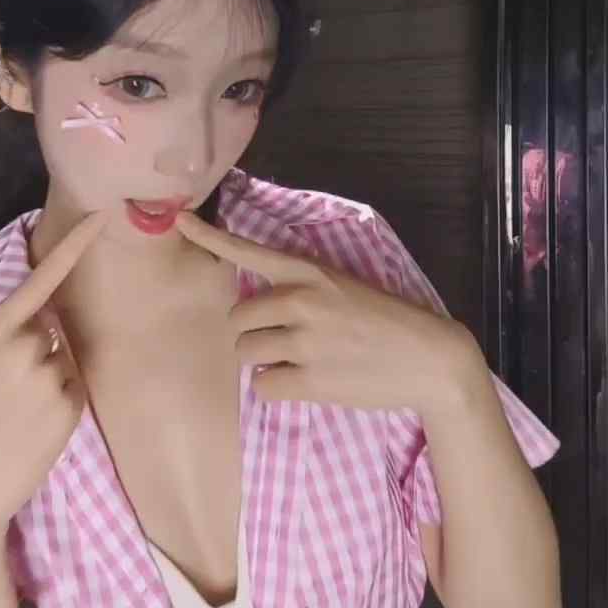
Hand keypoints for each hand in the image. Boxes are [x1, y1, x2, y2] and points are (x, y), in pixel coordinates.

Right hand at [0, 211, 107, 557]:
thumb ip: (3, 341)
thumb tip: (41, 326)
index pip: (38, 280)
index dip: (72, 247)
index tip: (101, 218)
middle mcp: (23, 348)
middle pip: (51, 329)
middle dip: (39, 349)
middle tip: (5, 393)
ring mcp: (49, 378)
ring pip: (64, 361)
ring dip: (50, 378)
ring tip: (17, 416)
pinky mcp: (70, 408)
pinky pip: (74, 389)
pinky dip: (61, 403)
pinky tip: (33, 429)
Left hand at [175, 211, 477, 415]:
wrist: (429, 359)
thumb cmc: (387, 323)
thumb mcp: (344, 288)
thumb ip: (302, 291)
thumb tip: (262, 308)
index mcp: (309, 271)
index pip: (247, 250)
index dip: (209, 236)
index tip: (178, 219)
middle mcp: (300, 299)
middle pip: (238, 319)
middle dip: (254, 334)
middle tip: (286, 343)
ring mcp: (304, 339)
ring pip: (247, 353)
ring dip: (266, 362)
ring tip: (302, 362)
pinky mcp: (310, 377)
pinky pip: (263, 386)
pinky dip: (277, 388)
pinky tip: (307, 382)